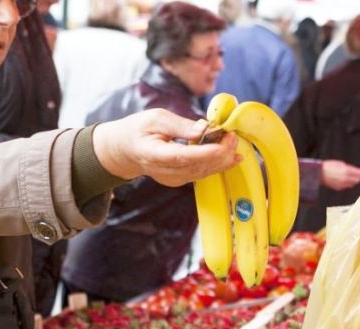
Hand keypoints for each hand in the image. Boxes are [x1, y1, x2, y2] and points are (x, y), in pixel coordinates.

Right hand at [92, 109, 239, 186]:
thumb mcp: (155, 118)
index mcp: (154, 154)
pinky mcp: (180, 180)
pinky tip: (230, 154)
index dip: (206, 153)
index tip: (224, 144)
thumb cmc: (138, 130)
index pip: (183, 156)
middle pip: (197, 166)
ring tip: (234, 143)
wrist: (125, 150)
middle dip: (220, 153)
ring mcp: (173, 179)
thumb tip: (204, 129)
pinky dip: (217, 164)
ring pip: (203, 172)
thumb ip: (180, 125)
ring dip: (222, 159)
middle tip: (233, 136)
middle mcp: (164, 171)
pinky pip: (202, 173)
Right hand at [320, 160, 359, 190]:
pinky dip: (348, 183)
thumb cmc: (328, 167)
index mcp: (346, 171)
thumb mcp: (340, 163)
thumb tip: (355, 170)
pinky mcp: (339, 188)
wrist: (318, 173)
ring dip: (354, 181)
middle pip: (357, 180)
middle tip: (359, 174)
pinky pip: (346, 186)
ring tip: (353, 177)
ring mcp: (342, 184)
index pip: (359, 173)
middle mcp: (345, 178)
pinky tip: (346, 180)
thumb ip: (349, 167)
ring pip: (352, 184)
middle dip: (359, 177)